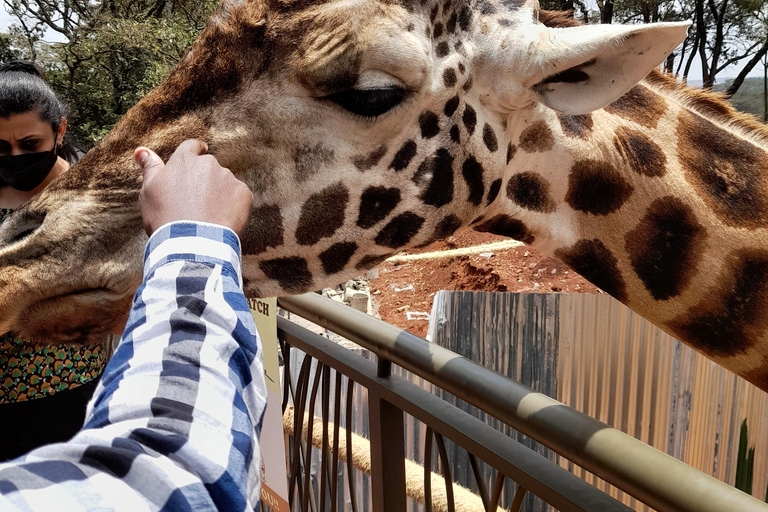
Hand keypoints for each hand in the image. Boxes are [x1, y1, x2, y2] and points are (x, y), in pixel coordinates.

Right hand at [135, 140, 252, 236]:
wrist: (192, 243)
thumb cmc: (165, 218)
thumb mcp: (149, 193)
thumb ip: (150, 168)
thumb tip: (142, 150)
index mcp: (184, 161)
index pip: (192, 146)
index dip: (195, 151)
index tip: (197, 157)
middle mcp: (208, 164)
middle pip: (209, 167)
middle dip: (205, 180)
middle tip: (197, 203)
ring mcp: (227, 178)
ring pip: (224, 183)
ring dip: (219, 194)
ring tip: (208, 216)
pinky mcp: (243, 193)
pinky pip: (239, 197)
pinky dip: (233, 206)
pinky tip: (222, 220)